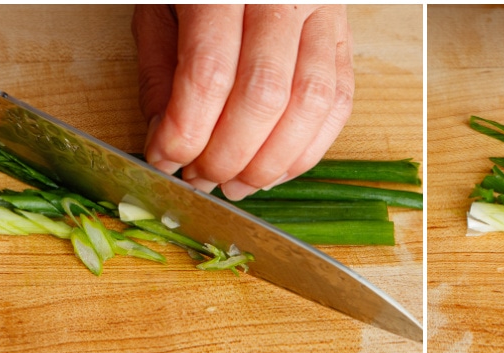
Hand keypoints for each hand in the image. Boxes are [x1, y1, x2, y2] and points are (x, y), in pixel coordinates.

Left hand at [133, 5, 353, 200]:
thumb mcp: (161, 6)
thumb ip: (160, 70)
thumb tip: (167, 139)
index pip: (210, 70)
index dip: (187, 128)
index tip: (166, 159)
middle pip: (265, 94)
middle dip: (228, 153)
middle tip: (199, 179)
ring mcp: (323, 16)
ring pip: (311, 104)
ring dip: (271, 161)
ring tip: (236, 184)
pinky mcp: (344, 38)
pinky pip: (340, 103)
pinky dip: (309, 148)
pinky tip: (274, 169)